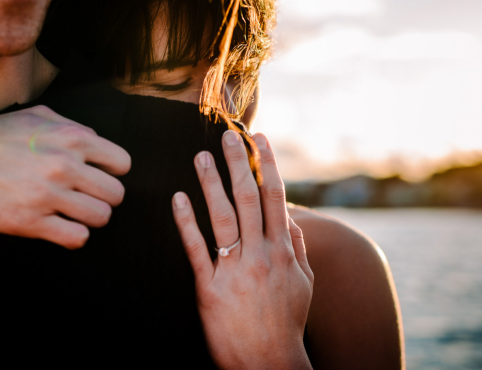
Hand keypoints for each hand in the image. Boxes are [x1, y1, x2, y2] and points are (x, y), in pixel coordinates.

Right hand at [0, 105, 129, 248]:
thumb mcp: (41, 117)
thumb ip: (75, 127)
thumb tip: (97, 142)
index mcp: (73, 138)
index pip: (123, 164)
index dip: (112, 172)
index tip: (97, 175)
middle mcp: (65, 165)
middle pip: (116, 194)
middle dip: (104, 198)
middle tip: (86, 197)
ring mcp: (48, 195)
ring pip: (101, 217)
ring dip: (90, 218)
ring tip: (73, 212)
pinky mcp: (29, 221)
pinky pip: (76, 238)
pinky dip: (74, 235)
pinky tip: (61, 226)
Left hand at [172, 131, 313, 369]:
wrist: (269, 365)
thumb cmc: (287, 323)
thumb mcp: (304, 283)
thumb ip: (297, 246)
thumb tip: (289, 216)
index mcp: (283, 250)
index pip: (276, 196)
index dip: (268, 163)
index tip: (260, 137)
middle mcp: (261, 254)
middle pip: (248, 198)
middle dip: (239, 163)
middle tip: (227, 135)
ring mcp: (235, 270)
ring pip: (222, 217)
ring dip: (211, 183)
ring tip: (200, 157)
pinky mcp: (210, 288)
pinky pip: (196, 249)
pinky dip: (186, 222)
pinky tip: (177, 198)